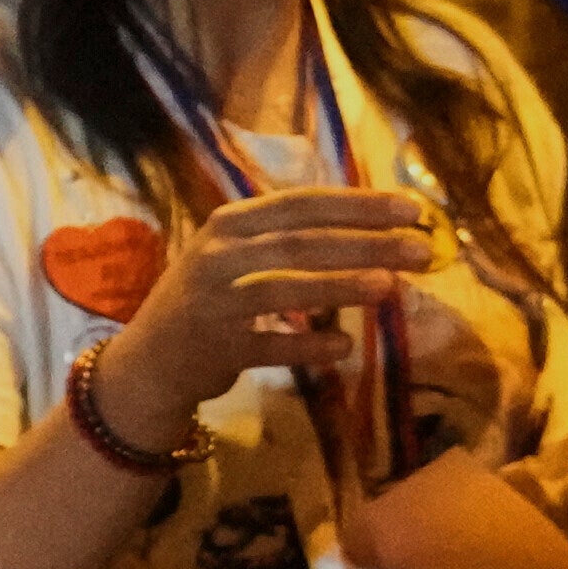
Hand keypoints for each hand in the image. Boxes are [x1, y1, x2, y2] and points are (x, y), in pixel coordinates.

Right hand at [92, 182, 441, 445]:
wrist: (145, 364)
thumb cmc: (206, 302)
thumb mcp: (234, 256)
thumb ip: (289, 239)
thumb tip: (377, 229)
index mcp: (227, 225)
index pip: (301, 205)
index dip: (358, 205)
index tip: (412, 210)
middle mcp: (215, 258)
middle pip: (300, 244)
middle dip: (365, 244)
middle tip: (421, 251)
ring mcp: (211, 304)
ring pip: (282, 288)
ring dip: (340, 286)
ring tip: (391, 287)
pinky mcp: (213, 349)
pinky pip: (270, 346)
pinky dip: (309, 346)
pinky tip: (345, 346)